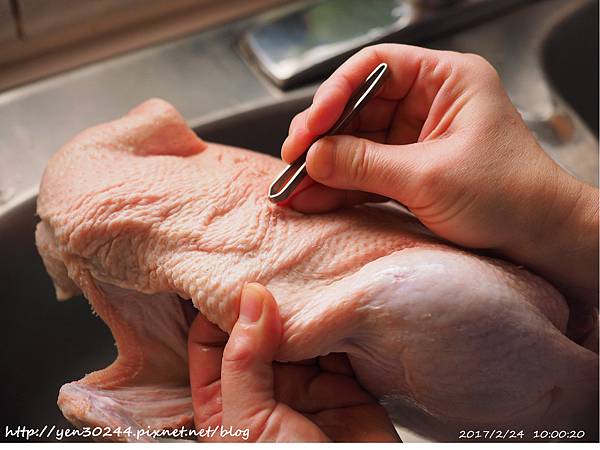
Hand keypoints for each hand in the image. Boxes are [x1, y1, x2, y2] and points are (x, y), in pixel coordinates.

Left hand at [187, 282, 399, 441]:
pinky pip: (335, 341)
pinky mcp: (343, 384)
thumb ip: (243, 360)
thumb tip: (249, 299)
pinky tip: (330, 298)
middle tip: (269, 263)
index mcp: (224, 402)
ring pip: (295, 332)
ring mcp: (304, 386)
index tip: (232, 277)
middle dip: (262, 300)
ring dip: (299, 306)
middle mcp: (263, 390)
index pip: (210, 341)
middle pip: (255, 330)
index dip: (218, 308)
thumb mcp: (247, 425)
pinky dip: (334, 319)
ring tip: (299, 273)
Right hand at [282, 44, 597, 308]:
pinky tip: (313, 199)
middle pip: (358, 108)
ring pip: (357, 144)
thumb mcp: (430, 176)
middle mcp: (427, 103)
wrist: (538, 238)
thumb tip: (314, 157)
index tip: (312, 124)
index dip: (337, 92)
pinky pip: (365, 172)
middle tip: (292, 161)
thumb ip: (366, 164)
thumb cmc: (510, 195)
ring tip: (292, 189)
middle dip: (322, 137)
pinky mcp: (409, 170)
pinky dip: (340, 187)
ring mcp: (416, 138)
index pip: (376, 67)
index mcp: (445, 80)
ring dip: (324, 167)